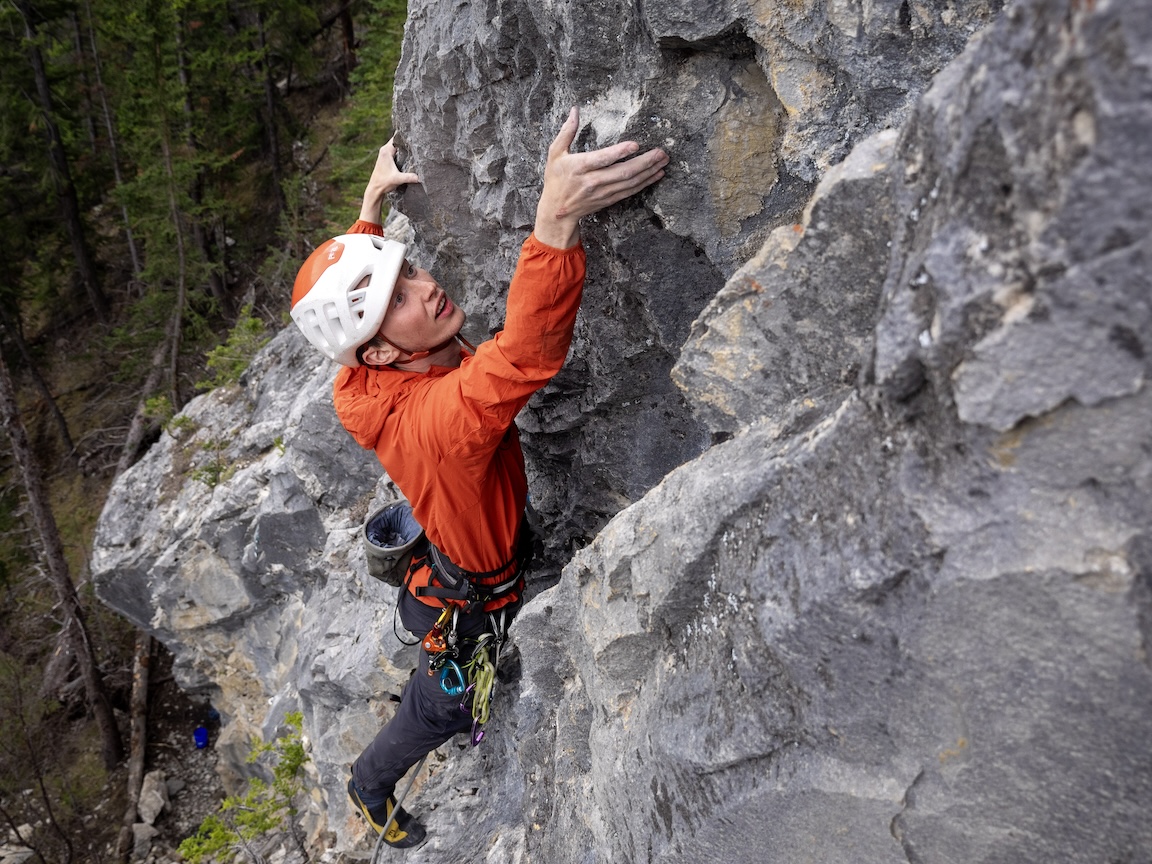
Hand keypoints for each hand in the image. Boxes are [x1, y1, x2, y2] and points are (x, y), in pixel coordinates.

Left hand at [359, 137, 420, 223]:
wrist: (375, 189)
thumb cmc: (383, 182)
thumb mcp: (397, 179)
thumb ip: (409, 177)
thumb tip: (420, 177)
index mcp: (386, 151)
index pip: (397, 138)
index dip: (405, 136)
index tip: (414, 135)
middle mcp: (384, 150)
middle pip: (397, 141)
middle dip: (406, 141)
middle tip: (418, 141)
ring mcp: (384, 154)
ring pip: (396, 146)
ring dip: (404, 146)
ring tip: (415, 146)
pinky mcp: (386, 159)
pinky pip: (395, 151)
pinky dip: (401, 151)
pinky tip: (409, 154)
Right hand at [534, 107, 668, 248]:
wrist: (557, 211)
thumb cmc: (556, 179)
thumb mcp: (555, 153)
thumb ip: (566, 132)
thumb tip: (575, 110)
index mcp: (580, 167)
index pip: (602, 159)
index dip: (619, 152)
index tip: (635, 145)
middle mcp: (592, 181)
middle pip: (623, 172)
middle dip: (645, 162)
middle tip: (661, 152)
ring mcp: (602, 192)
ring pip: (630, 182)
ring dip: (649, 172)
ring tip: (664, 161)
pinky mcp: (608, 200)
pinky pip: (630, 191)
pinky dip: (645, 183)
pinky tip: (657, 174)